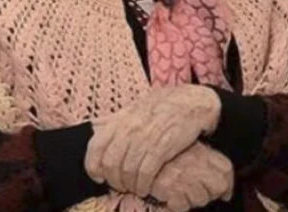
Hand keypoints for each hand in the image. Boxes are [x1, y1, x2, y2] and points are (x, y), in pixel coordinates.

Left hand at [85, 85, 221, 196]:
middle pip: (111, 163)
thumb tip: (97, 127)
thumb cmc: (166, 105)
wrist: (194, 101)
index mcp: (122, 118)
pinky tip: (145, 187)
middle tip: (120, 185)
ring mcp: (147, 137)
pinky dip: (143, 184)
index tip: (98, 176)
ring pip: (127, 170)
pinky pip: (146, 172)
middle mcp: (131, 127)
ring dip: (129, 184)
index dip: (93, 166)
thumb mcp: (138, 105)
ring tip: (134, 187)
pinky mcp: (163, 147)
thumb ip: (118, 119)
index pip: (96, 145)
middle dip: (113, 179)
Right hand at [149, 143, 233, 211]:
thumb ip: (204, 159)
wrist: (134, 152)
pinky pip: (182, 206)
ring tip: (179, 192)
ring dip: (192, 200)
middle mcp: (194, 162)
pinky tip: (168, 197)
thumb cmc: (160, 151)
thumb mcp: (185, 147)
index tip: (225, 192)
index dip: (228, 184)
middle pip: (219, 186)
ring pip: (201, 199)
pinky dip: (176, 205)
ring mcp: (182, 175)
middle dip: (211, 194)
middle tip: (198, 193)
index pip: (226, 168)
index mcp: (200, 150)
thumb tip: (224, 187)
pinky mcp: (168, 188)